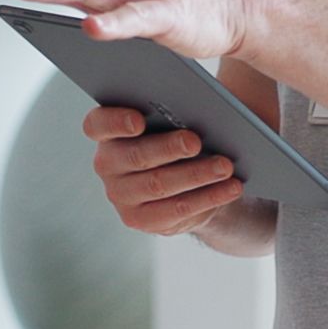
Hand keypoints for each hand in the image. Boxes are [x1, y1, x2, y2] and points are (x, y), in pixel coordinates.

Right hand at [82, 103, 247, 236]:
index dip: (115, 122)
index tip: (139, 121)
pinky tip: (230, 188)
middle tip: (196, 141)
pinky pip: (176, 210)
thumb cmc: (178, 137)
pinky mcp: (140, 220)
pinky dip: (207, 197)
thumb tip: (198, 109)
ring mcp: (121, 195)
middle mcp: (107, 164)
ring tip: (225, 166)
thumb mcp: (172, 120)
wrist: (187, 182)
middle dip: (168, 148)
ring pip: (158, 184)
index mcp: (108, 132)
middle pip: (135, 155)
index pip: (97, 124)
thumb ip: (173, 111)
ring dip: (195, 175)